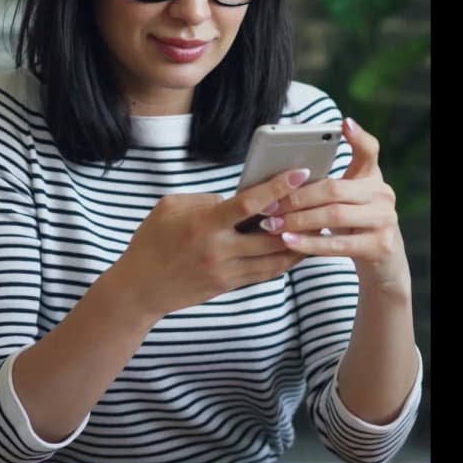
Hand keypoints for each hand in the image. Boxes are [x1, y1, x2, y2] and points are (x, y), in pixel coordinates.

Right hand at [113, 165, 327, 319]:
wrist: (139, 289)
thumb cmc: (152, 241)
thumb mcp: (170, 208)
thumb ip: (206, 199)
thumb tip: (237, 197)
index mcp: (203, 225)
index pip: (248, 204)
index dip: (277, 188)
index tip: (301, 173)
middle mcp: (218, 250)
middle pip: (271, 234)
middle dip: (299, 217)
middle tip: (323, 200)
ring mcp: (225, 271)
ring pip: (275, 258)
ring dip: (299, 241)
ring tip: (319, 224)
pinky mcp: (228, 286)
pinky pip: (265, 273)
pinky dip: (284, 259)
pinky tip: (298, 247)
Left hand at [259, 115, 409, 290]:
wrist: (384, 261)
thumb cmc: (355, 224)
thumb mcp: (348, 200)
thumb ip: (327, 185)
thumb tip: (284, 176)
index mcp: (373, 178)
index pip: (369, 151)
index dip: (358, 137)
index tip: (343, 123)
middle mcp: (383, 195)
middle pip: (334, 188)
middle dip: (296, 197)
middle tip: (268, 204)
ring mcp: (384, 220)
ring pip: (334, 215)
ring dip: (298, 220)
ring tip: (271, 224)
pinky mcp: (380, 246)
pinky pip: (337, 245)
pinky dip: (309, 243)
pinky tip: (287, 241)